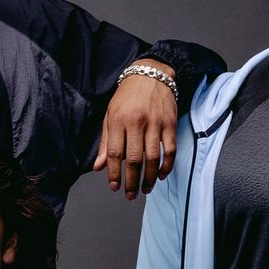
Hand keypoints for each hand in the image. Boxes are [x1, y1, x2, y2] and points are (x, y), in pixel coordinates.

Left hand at [93, 66, 178, 199]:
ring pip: (153, 158)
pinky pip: (170, 149)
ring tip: (146, 189)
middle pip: (134, 159)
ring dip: (149, 178)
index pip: (115, 153)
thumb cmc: (127, 96)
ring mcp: (155, 123)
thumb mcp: (110, 115)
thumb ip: (106, 143)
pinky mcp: (170, 123)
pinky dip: (167, 165)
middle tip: (130, 195)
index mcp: (118, 121)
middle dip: (132, 181)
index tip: (115, 187)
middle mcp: (136, 122)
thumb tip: (99, 167)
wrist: (151, 74)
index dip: (114, 174)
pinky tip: (161, 175)